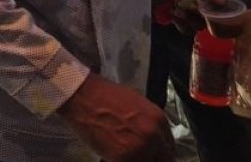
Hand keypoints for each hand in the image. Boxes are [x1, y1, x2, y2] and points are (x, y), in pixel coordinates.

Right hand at [57, 73, 174, 160]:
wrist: (80, 95)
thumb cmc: (104, 94)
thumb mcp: (135, 102)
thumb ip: (148, 122)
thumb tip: (152, 137)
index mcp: (159, 120)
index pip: (170, 147)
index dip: (160, 153)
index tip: (152, 155)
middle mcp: (153, 136)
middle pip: (163, 160)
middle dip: (151, 159)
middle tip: (137, 155)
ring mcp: (139, 149)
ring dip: (136, 160)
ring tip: (123, 154)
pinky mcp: (121, 158)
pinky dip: (118, 161)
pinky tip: (112, 155)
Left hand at [153, 0, 225, 31]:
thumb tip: (221, 2)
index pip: (225, 13)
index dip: (221, 13)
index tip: (212, 7)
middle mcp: (206, 9)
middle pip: (212, 22)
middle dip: (202, 15)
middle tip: (192, 6)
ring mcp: (192, 16)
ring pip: (198, 26)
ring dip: (189, 19)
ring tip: (178, 7)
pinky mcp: (179, 21)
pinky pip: (185, 29)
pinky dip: (180, 22)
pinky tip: (173, 11)